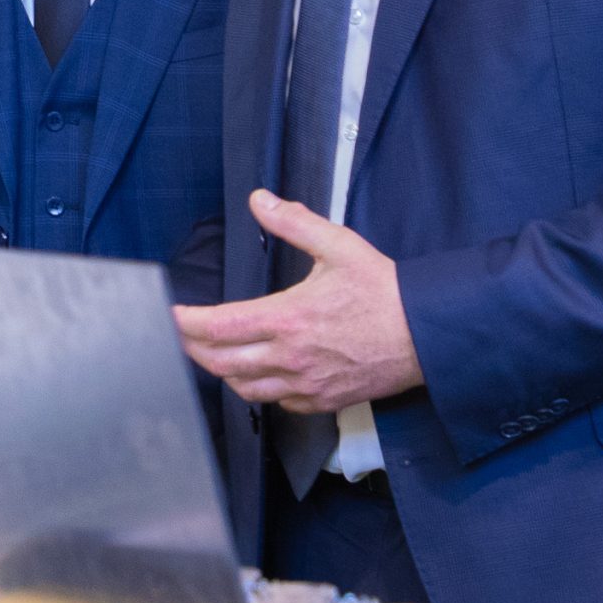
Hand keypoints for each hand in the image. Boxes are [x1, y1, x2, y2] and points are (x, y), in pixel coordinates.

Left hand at [173, 190, 423, 412]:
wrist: (430, 334)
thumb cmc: (385, 291)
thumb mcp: (339, 246)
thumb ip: (294, 222)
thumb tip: (259, 200)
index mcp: (287, 319)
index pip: (216, 328)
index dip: (185, 322)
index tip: (172, 313)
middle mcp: (290, 357)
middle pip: (219, 363)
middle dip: (192, 349)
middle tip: (182, 334)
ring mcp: (307, 385)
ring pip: (244, 389)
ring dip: (223, 371)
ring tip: (214, 352)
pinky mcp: (324, 401)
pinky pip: (277, 403)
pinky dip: (258, 389)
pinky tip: (258, 372)